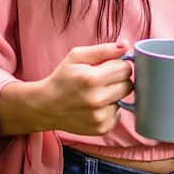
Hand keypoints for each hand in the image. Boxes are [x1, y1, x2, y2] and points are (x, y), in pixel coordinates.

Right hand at [0, 41, 133, 135]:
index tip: (108, 67)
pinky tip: (95, 107)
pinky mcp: (102, 128)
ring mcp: (99, 117)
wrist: (46, 106)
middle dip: (118, 80)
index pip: (125, 68)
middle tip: (102, 80)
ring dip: (114, 96)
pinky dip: (110, 110)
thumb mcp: (76, 57)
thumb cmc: (62, 78)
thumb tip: (126, 45)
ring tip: (96, 94)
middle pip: (128, 85)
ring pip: (124, 100)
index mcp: (91, 78)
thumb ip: (103, 50)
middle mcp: (97, 99)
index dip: (118, 65)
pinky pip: (118, 115)